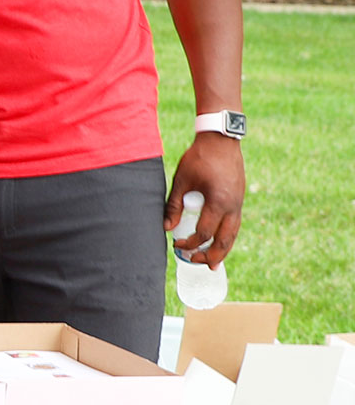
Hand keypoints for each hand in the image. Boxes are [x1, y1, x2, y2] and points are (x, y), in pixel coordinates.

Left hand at [165, 135, 244, 267]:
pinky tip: (220, 241)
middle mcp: (233, 206)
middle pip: (225, 240)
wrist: (220, 141)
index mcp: (218, 202)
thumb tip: (166, 228)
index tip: (176, 244)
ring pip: (234, 234)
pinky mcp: (239, 199)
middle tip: (197, 263)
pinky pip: (235, 223)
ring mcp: (239, 203)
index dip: (191, 243)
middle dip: (211, 255)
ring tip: (213, 262)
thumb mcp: (181, 180)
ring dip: (223, 249)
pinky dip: (228, 236)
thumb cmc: (198, 158)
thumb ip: (173, 205)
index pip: (204, 233)